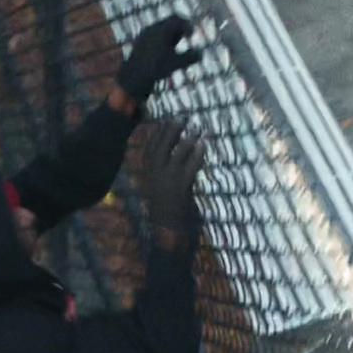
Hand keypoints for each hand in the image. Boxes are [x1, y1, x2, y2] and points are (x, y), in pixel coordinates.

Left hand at [116, 16, 201, 100]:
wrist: (133, 76)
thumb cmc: (156, 68)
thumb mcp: (176, 63)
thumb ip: (190, 57)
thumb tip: (201, 53)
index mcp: (161, 30)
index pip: (177, 19)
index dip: (187, 25)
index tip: (193, 35)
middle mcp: (152, 28)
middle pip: (168, 22)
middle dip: (179, 29)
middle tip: (187, 38)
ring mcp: (144, 34)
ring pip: (160, 28)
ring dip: (170, 34)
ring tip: (176, 46)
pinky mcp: (139, 41)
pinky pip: (153, 35)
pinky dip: (162, 39)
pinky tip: (164, 51)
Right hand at [142, 120, 203, 237]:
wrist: (168, 235)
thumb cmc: (168, 215)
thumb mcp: (165, 191)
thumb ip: (169, 176)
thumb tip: (180, 160)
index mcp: (149, 176)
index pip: (150, 148)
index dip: (158, 133)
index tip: (166, 119)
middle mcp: (155, 176)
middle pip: (161, 146)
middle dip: (171, 130)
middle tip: (182, 117)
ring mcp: (168, 182)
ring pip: (176, 153)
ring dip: (188, 139)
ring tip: (197, 129)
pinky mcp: (182, 188)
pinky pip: (190, 166)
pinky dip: (198, 154)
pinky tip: (203, 145)